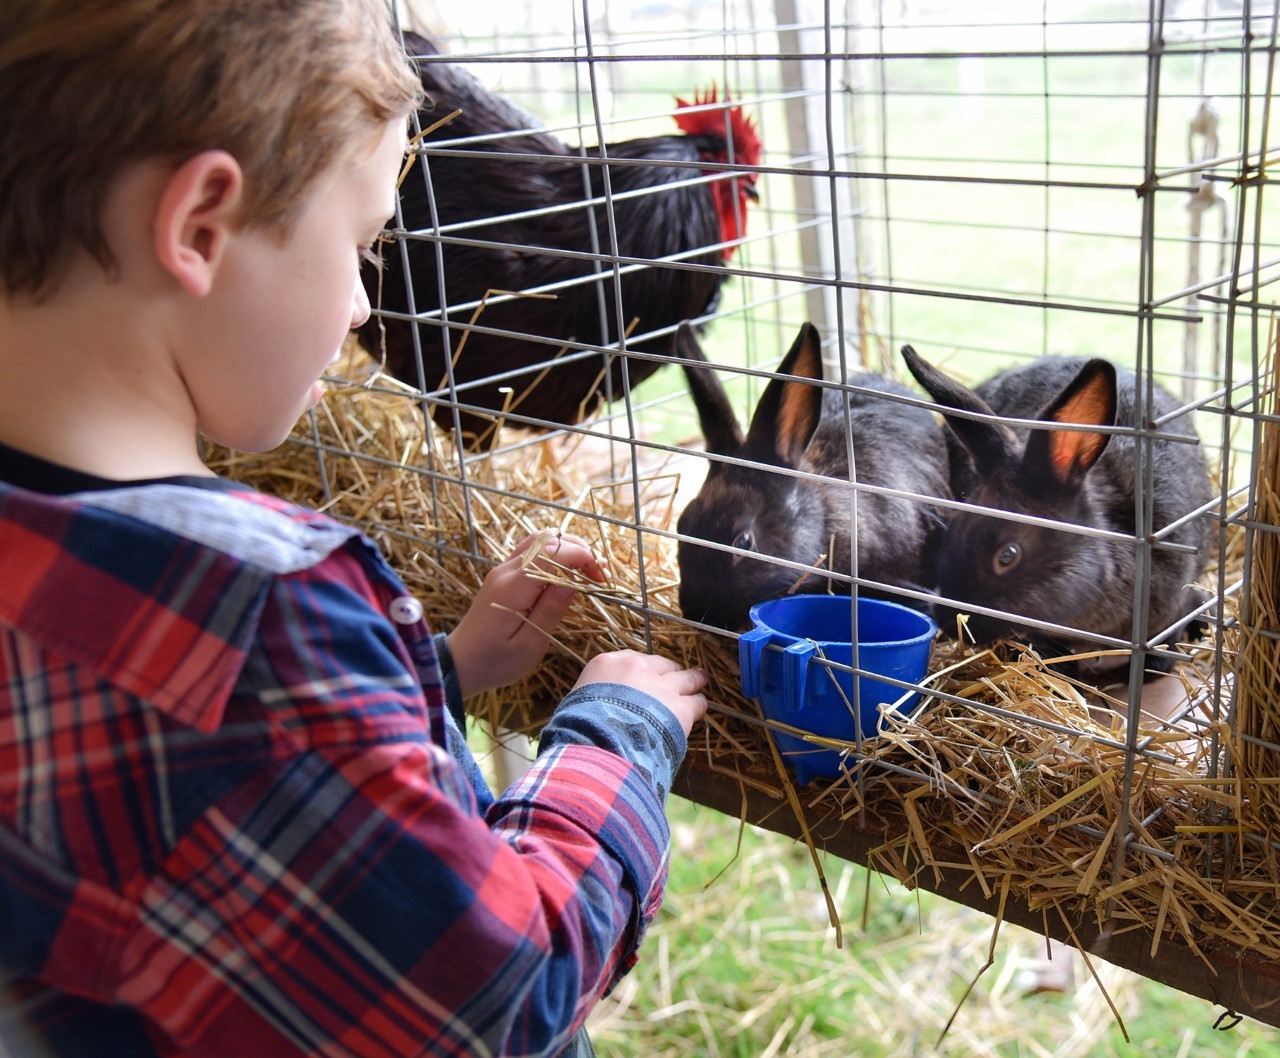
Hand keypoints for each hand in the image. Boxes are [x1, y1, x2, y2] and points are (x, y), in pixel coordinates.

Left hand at [448, 531, 604, 697]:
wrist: (460, 663)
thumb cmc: (495, 662)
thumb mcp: (529, 644)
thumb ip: (551, 610)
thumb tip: (574, 583)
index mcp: (513, 588)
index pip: (551, 554)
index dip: (581, 557)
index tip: (600, 577)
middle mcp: (505, 571)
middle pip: (547, 540)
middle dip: (579, 551)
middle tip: (599, 575)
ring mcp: (502, 570)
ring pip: (538, 540)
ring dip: (566, 548)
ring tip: (586, 570)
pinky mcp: (502, 575)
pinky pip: (531, 552)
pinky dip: (553, 554)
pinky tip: (565, 572)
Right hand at [573, 650, 707, 736]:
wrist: (598, 745)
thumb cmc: (579, 729)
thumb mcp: (576, 704)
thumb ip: (593, 698)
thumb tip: (593, 709)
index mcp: (608, 664)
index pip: (633, 659)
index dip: (642, 671)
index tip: (645, 677)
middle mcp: (637, 669)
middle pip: (662, 665)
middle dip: (668, 674)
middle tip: (674, 679)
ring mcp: (661, 687)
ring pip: (686, 678)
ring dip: (693, 680)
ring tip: (700, 680)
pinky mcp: (679, 708)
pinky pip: (696, 702)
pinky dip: (698, 705)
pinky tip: (699, 707)